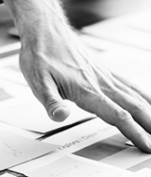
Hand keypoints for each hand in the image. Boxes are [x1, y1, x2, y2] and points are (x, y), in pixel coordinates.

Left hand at [0, 0, 150, 151]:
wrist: (44, 29)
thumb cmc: (40, 54)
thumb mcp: (37, 81)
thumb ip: (50, 102)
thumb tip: (60, 116)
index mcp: (86, 89)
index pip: (117, 115)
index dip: (134, 132)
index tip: (146, 146)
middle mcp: (100, 82)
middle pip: (133, 107)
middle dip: (150, 126)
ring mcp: (103, 75)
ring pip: (134, 96)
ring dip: (150, 112)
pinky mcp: (102, 70)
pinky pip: (128, 85)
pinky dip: (143, 95)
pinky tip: (147, 101)